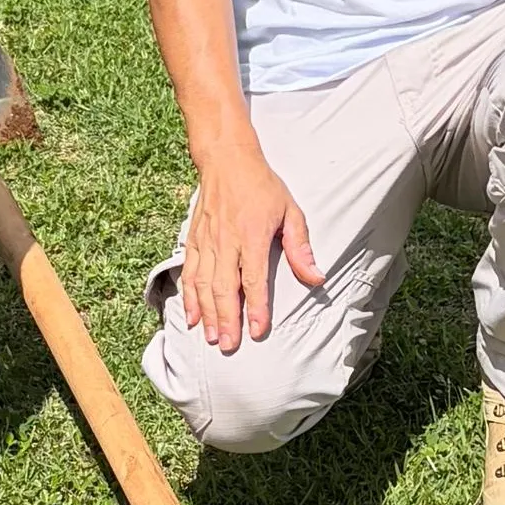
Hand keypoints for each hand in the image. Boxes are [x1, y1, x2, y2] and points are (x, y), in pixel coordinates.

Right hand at [182, 154, 321, 353]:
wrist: (226, 159)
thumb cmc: (262, 186)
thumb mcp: (290, 211)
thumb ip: (300, 247)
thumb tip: (316, 277)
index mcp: (252, 235)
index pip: (254, 278)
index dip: (256, 307)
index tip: (258, 330)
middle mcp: (226, 241)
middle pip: (224, 287)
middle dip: (226, 319)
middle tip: (229, 345)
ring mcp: (206, 241)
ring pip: (203, 284)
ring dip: (207, 313)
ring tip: (212, 338)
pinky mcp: (194, 239)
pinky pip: (189, 272)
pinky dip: (188, 296)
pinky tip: (192, 317)